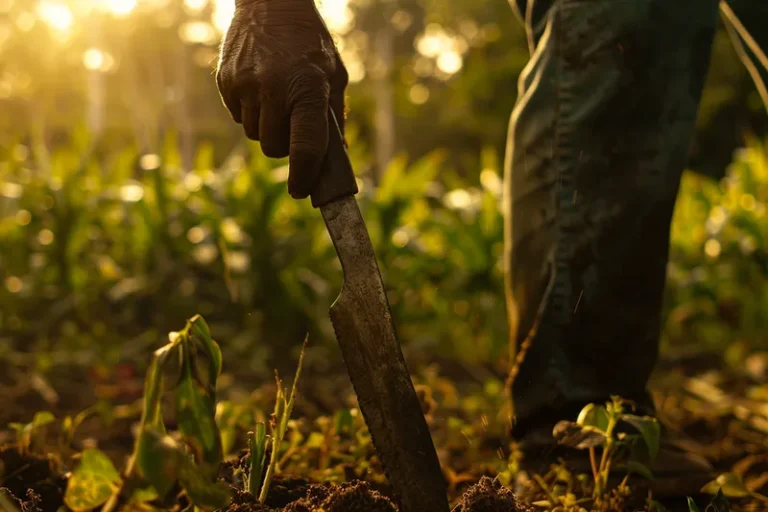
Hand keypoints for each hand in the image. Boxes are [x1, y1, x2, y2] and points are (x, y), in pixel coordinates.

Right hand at [216, 0, 347, 198]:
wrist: (270, 4)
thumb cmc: (310, 43)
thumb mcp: (334, 74)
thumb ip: (334, 116)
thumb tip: (334, 158)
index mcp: (307, 88)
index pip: (305, 147)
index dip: (304, 176)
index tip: (301, 191)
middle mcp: (273, 89)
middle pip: (275, 149)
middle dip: (286, 146)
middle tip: (293, 125)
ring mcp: (245, 86)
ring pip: (255, 136)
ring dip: (268, 128)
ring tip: (277, 98)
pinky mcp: (226, 83)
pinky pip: (239, 118)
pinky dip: (251, 113)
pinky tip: (260, 89)